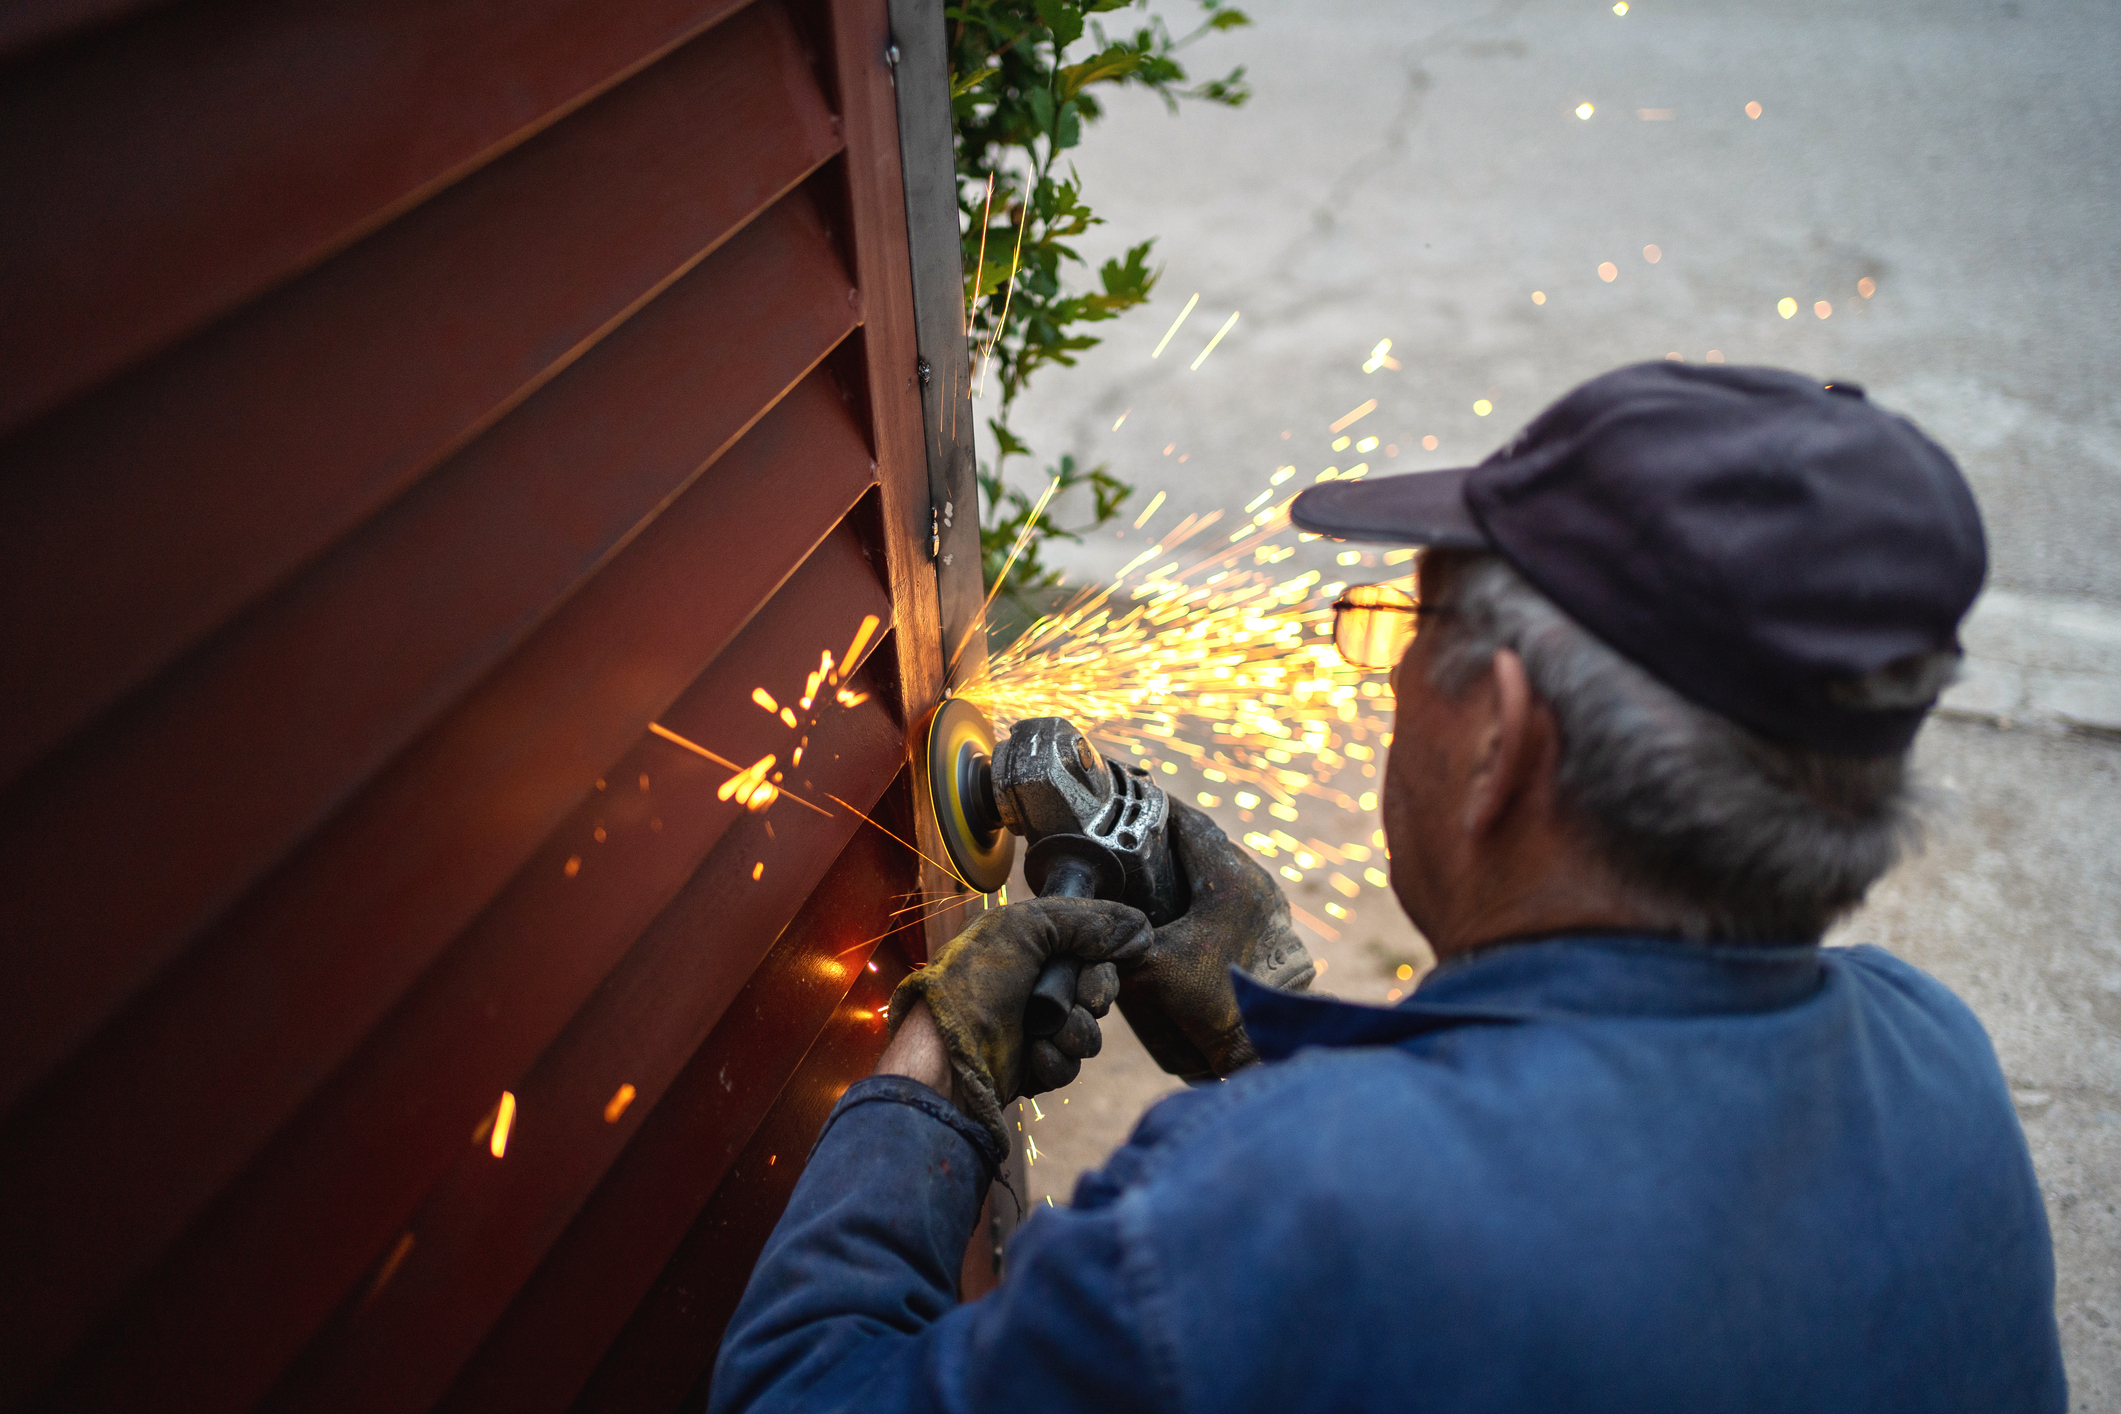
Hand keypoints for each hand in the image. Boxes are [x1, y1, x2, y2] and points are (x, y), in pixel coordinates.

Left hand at [887, 897, 1149, 1150]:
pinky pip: (1069, 1065)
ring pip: (1088, 1034)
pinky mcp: (1031, 1065)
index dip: (1100, 968)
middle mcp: (1031, 984)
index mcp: (1027, 946)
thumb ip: (1085, 920)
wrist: (946, 1055)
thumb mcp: (1025, 928)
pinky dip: (1055, 1061)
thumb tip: (1140, 928)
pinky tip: (1032, 1055)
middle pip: (1097, 993)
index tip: (1091, 974)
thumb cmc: (972, 984)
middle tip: (1075, 1004)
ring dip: (1073, 1034)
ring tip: (1043, 1034)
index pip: (1091, 953)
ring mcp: (1032, 1026)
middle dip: (1090, 1000)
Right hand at [1118, 801, 1315, 1080]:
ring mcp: (1269, 901)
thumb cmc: (1213, 1005)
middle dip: (1170, 834)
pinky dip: (1208, 882)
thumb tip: (1081, 930)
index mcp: (1229, 880)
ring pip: (1222, 862)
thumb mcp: (1149, 969)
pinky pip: (1234, 885)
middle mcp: (1255, 881)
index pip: (1189, 822)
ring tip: (1154, 861)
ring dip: (1191, 858)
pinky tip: (1184, 898)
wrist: (1262, 1042)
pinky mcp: (1273, 922)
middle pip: (1206, 840)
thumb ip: (1114, 944)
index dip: (1158, 807)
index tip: (1132, 798)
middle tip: (1134, 832)